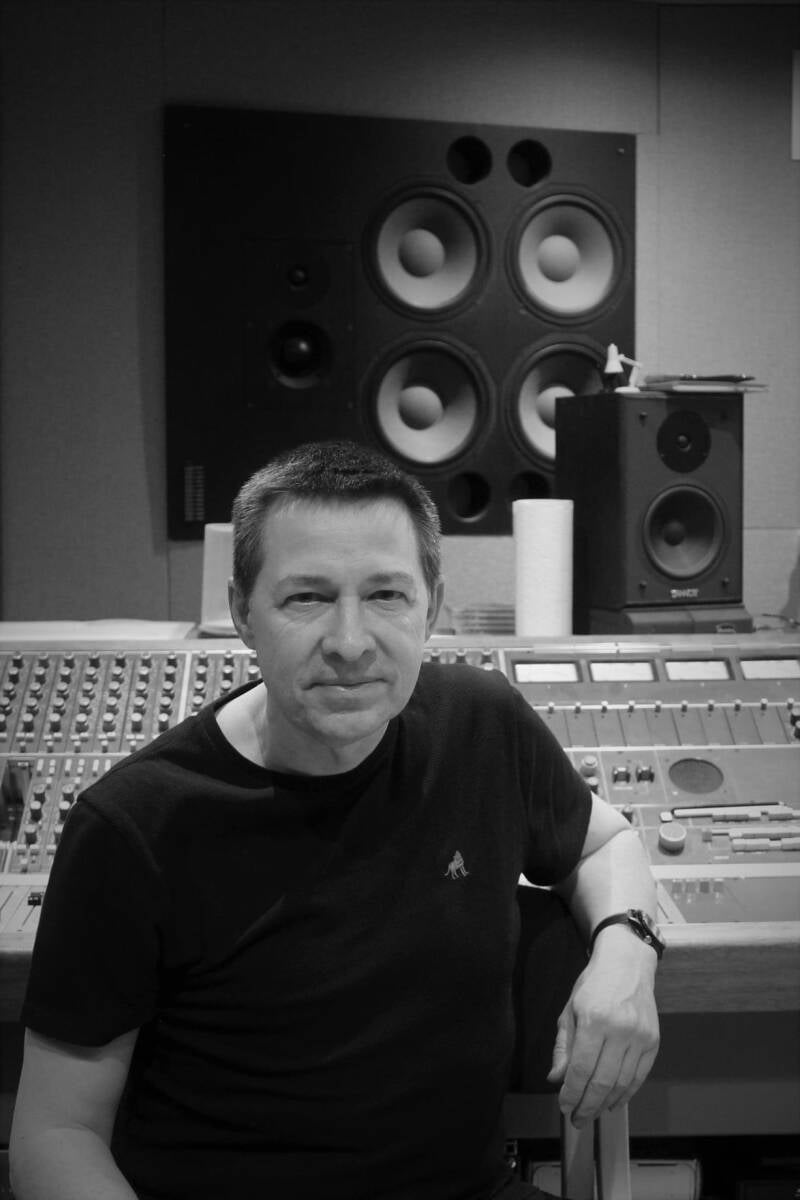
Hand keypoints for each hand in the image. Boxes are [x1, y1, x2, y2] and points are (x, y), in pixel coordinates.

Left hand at [546, 925, 659, 1127]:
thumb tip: (556, 1079)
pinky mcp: (654, 1041)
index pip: (582, 1069)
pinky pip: (639, 1076)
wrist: (627, 963)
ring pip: (622, 1083)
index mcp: (594, 1020)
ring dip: (605, 1103)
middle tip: (577, 1119)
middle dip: (587, 1106)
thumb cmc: (593, 985)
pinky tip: (612, 1102)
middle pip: (602, 1081)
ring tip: (592, 1113)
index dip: (572, 1093)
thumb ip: (563, 1046)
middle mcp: (620, 1030)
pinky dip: (626, 1093)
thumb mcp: (570, 1010)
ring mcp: (640, 1036)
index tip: (563, 1106)